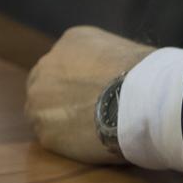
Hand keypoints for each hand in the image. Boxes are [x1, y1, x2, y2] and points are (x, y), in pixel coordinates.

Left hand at [25, 25, 153, 164]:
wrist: (138, 99)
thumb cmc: (143, 72)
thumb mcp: (122, 49)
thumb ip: (103, 60)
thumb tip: (108, 77)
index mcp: (70, 41)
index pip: (67, 60)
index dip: (80, 78)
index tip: (95, 89)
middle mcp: (47, 65)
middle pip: (47, 83)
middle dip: (63, 96)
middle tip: (86, 110)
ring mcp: (39, 99)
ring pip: (44, 112)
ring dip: (62, 119)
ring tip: (90, 128)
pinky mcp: (44, 132)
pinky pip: (52, 137)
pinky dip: (68, 141)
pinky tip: (88, 140)